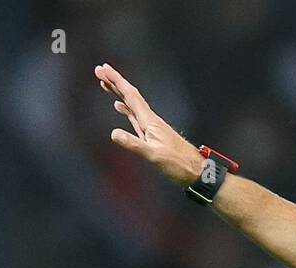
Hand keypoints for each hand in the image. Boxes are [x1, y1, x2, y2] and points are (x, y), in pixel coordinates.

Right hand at [94, 62, 202, 186]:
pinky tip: (120, 107)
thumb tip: (113, 133)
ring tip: (105, 84)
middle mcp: (151, 120)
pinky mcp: (153, 135)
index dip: (116, 81)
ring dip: (118, 93)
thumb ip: (134, 144)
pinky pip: (135, 116)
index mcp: (150, 121)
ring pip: (131, 104)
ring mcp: (152, 127)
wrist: (197, 171)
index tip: (102, 68)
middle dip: (114, 82)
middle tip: (99, 70)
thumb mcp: (154, 155)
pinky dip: (125, 108)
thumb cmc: (178, 164)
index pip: (130, 95)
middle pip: (130, 96)